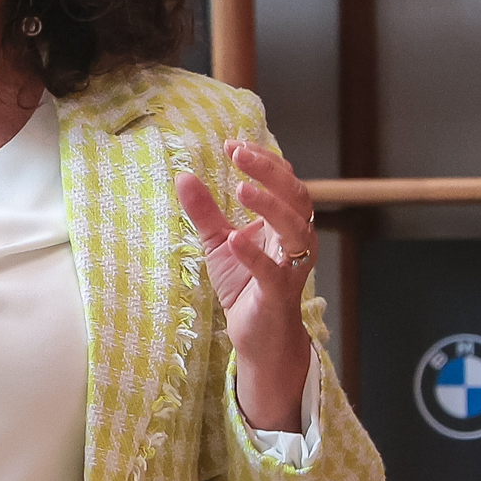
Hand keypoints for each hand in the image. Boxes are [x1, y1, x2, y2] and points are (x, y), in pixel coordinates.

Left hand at [174, 139, 316, 433]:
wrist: (258, 336)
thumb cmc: (245, 285)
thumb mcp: (219, 242)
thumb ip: (205, 211)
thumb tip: (183, 175)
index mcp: (284, 222)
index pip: (284, 181)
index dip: (263, 160)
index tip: (233, 145)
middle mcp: (294, 240)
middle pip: (296, 196)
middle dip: (270, 172)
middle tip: (239, 155)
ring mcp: (290, 266)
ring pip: (294, 229)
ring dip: (270, 207)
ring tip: (243, 189)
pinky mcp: (279, 294)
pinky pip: (272, 271)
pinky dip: (255, 255)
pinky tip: (235, 239)